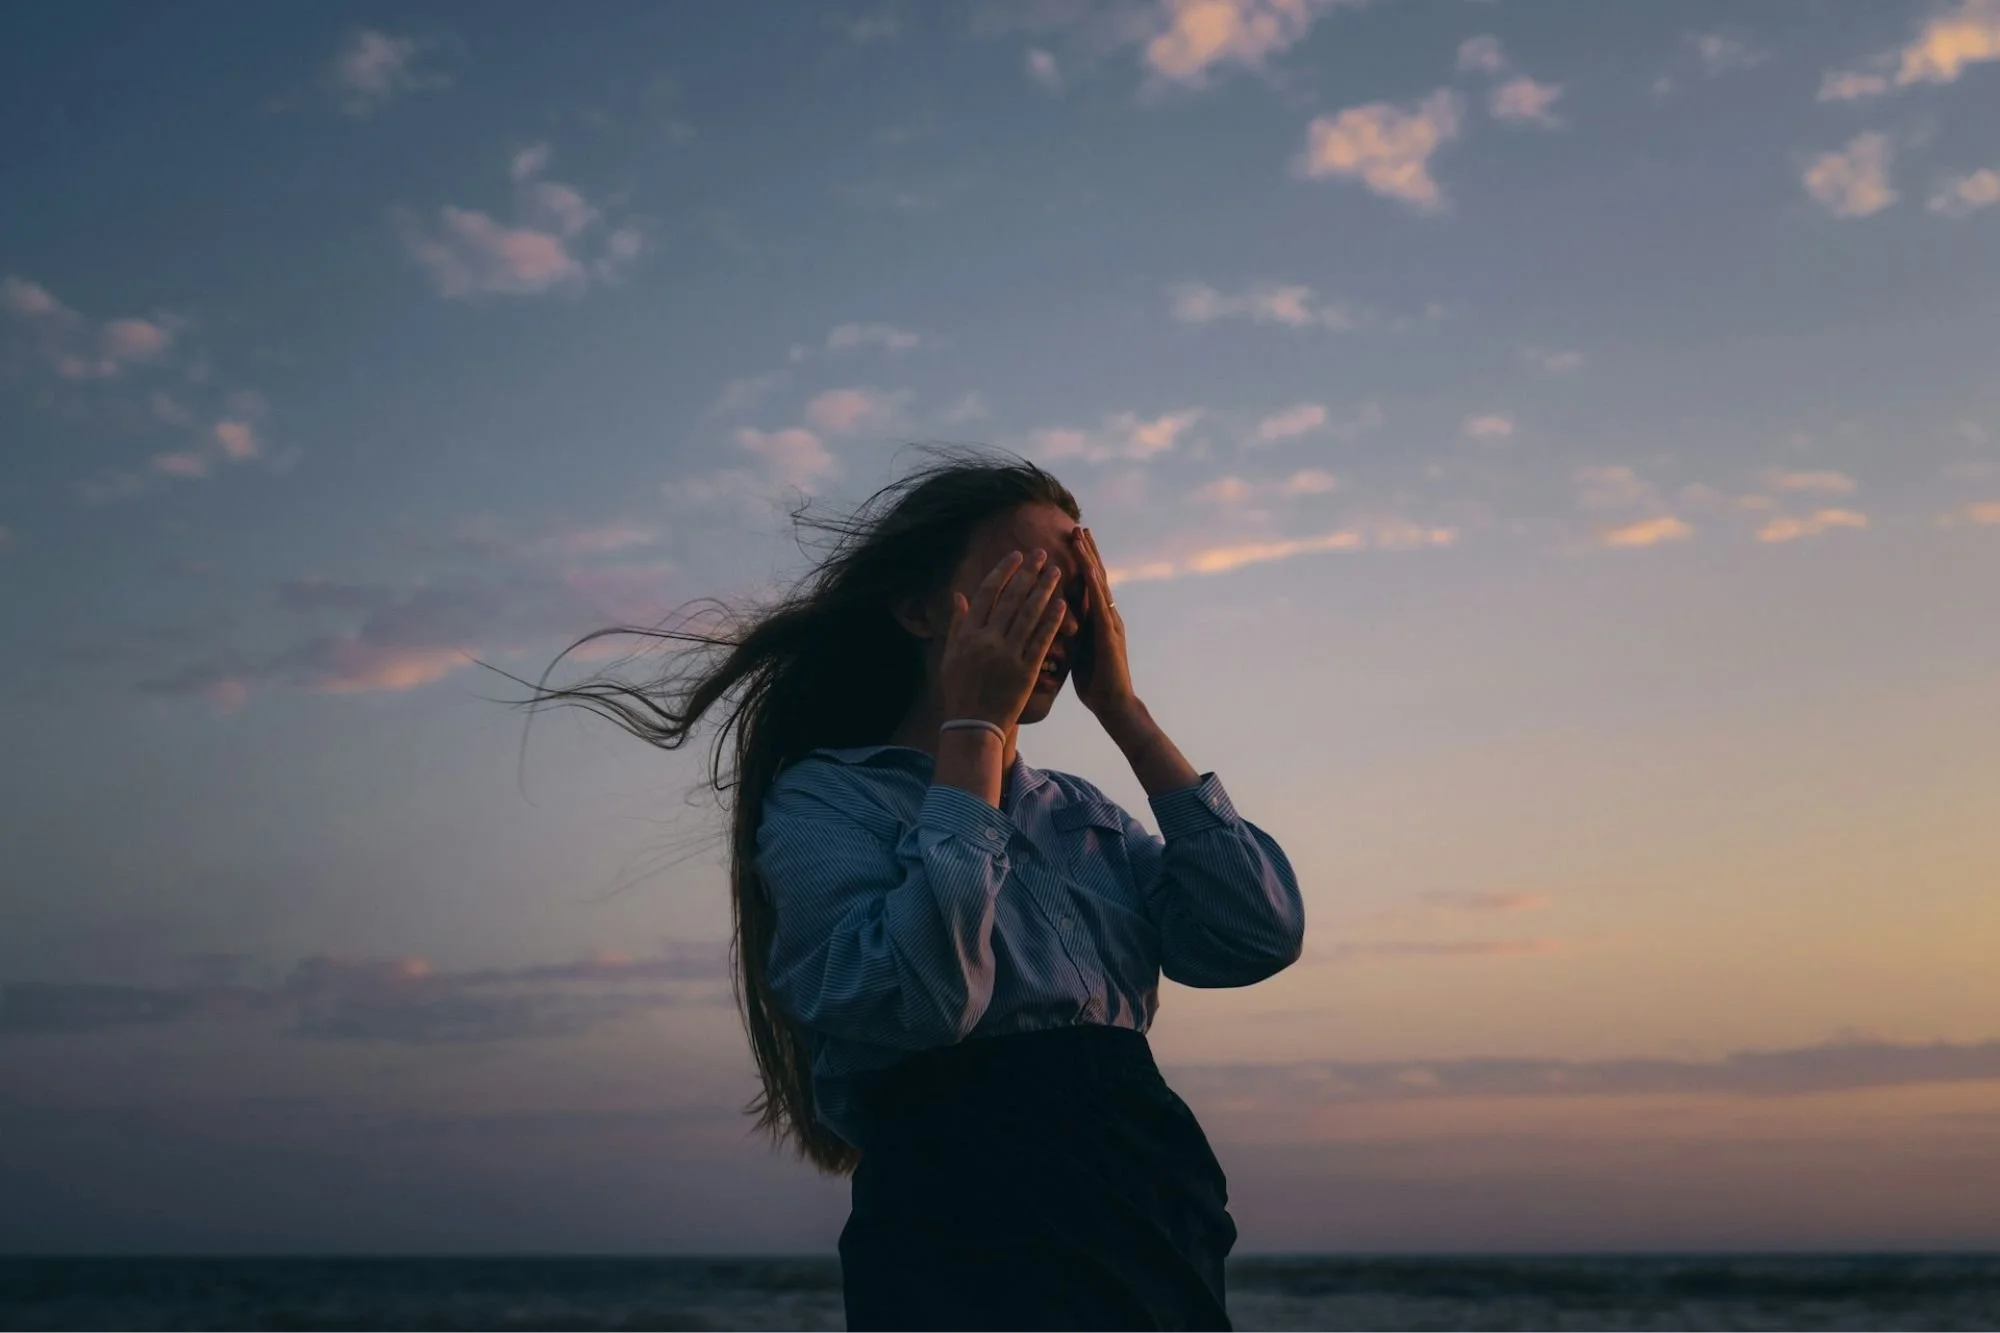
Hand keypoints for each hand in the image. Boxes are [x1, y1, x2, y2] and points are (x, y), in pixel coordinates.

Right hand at [938, 548, 1067, 727]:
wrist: (973, 725)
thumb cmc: (959, 689)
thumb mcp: (951, 655)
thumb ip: (957, 624)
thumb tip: (959, 596)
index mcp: (968, 634)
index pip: (988, 594)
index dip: (1003, 571)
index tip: (1017, 555)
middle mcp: (987, 641)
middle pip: (1012, 599)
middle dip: (1029, 573)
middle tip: (1043, 553)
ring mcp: (1007, 655)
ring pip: (1029, 615)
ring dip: (1044, 590)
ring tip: (1056, 572)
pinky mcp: (1025, 671)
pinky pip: (1041, 640)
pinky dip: (1052, 621)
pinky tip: (1063, 604)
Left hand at [1069, 526, 1136, 720]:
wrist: (1113, 704)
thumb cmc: (1093, 681)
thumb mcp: (1076, 649)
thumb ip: (1070, 630)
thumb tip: (1050, 618)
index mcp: (1096, 618)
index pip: (1088, 582)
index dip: (1081, 560)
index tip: (1070, 537)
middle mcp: (1106, 615)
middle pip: (1097, 575)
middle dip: (1087, 550)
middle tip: (1077, 525)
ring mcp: (1110, 622)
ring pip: (1100, 584)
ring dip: (1090, 559)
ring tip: (1082, 537)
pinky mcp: (1110, 635)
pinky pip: (1101, 606)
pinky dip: (1095, 586)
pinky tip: (1088, 570)